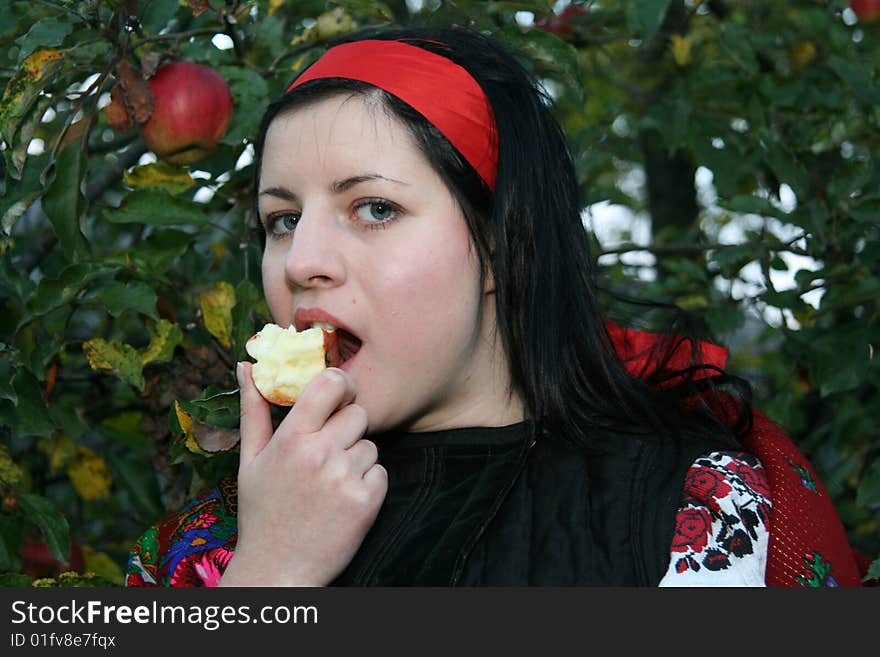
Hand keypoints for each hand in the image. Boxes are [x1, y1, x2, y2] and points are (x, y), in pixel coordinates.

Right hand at [218, 363, 386, 585]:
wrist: (278, 570)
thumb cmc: (262, 512)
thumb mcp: (250, 460)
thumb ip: (254, 408)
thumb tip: (247, 365)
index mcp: (292, 438)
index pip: (332, 383)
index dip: (341, 385)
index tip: (338, 397)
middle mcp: (320, 453)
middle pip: (358, 414)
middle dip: (347, 429)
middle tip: (327, 453)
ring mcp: (345, 477)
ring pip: (370, 445)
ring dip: (356, 459)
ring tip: (330, 483)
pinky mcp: (367, 501)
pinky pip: (380, 472)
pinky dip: (368, 483)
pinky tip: (342, 500)